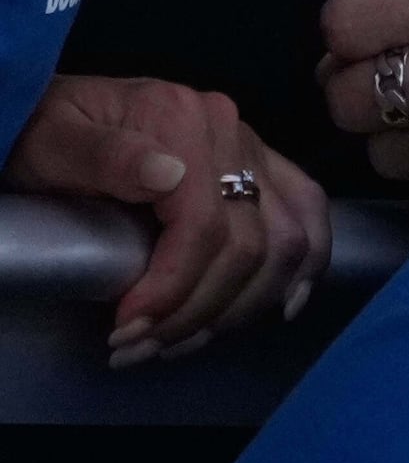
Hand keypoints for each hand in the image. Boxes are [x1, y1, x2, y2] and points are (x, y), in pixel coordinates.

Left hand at [5, 73, 329, 362]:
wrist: (55, 114)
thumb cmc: (46, 134)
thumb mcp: (53, 141)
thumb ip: (104, 154)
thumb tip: (167, 176)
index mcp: (181, 120)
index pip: (205, 224)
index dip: (174, 288)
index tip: (128, 329)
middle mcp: (231, 131)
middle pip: (252, 243)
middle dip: (201, 310)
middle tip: (144, 348)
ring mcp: (254, 147)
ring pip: (290, 241)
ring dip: (246, 306)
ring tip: (189, 340)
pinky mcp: (264, 165)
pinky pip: (309, 214)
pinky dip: (305, 267)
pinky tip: (280, 306)